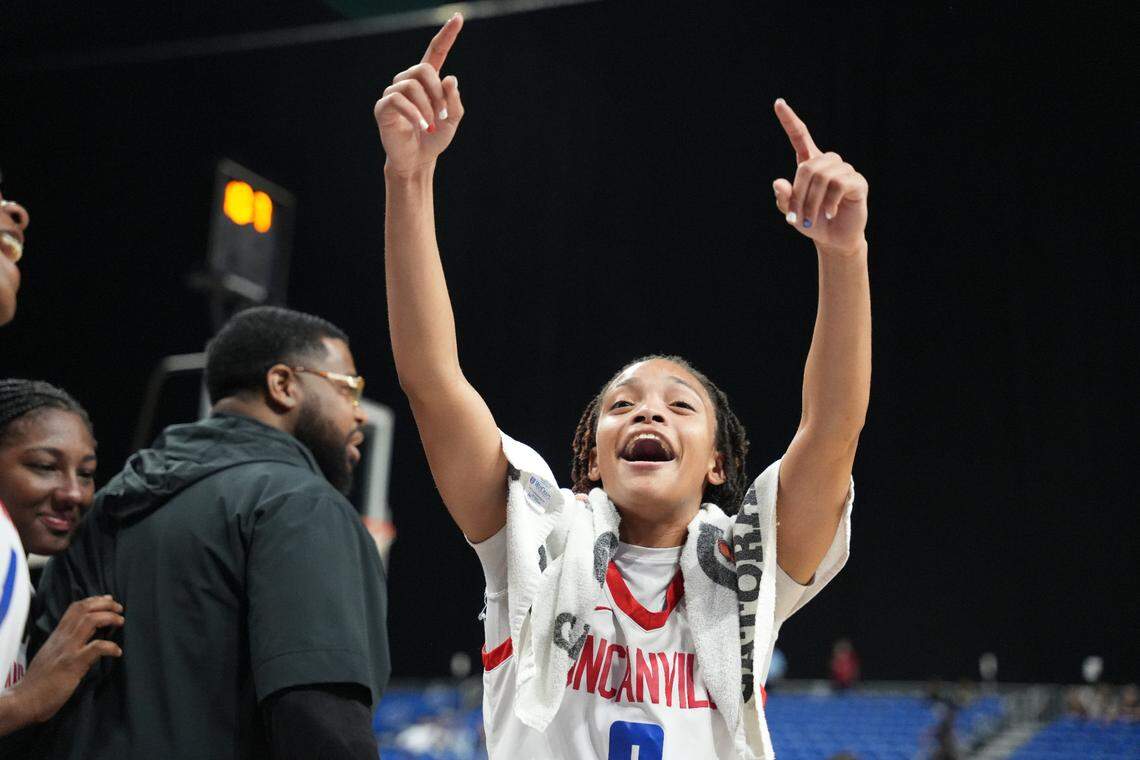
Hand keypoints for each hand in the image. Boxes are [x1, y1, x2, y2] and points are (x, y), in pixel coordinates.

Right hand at [14, 595, 123, 723]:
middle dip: (106, 604)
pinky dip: (110, 646)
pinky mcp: (73, 664)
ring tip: (121, 622)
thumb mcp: (51, 655)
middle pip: (84, 609)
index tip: (108, 600)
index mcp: (57, 636)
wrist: (25, 700)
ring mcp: (68, 650)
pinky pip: (96, 648)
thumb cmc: (39, 681)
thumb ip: (65, 644)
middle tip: (119, 608)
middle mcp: (62, 639)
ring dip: (109, 618)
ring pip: (90, 621)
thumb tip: (84, 640)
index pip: (74, 608)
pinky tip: (117, 652)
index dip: (94, 600)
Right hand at [374, 13, 464, 175]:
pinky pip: (398, 100)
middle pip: (422, 69)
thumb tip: (449, 78)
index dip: (446, 35)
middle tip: (443, 114)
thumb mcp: (452, 120)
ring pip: (410, 84)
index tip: (457, 17)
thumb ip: (454, 100)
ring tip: (431, 125)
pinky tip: (422, 126)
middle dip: (437, 91)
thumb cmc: (434, 139)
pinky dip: (414, 113)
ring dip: (427, 106)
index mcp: (427, 82)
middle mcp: (408, 82)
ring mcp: (393, 93)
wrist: (417, 161)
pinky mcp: (383, 107)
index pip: (436, 52)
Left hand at [772, 99, 868, 255]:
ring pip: (823, 176)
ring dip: (812, 202)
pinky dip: (829, 202)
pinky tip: (830, 214)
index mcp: (810, 164)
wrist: (834, 240)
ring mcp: (844, 171)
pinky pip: (839, 184)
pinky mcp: (857, 182)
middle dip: (799, 195)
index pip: (799, 136)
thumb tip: (779, 182)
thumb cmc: (812, 223)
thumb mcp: (792, 212)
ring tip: (812, 219)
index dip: (789, 120)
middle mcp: (828, 163)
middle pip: (808, 167)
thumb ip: (784, 198)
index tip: (778, 103)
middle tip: (796, 218)